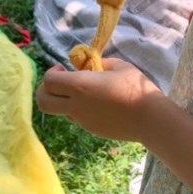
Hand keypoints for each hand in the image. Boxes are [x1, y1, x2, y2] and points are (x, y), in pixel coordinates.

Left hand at [36, 58, 161, 140]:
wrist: (149, 119)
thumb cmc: (135, 88)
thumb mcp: (119, 66)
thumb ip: (100, 64)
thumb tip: (91, 66)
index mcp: (80, 86)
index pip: (49, 81)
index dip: (51, 72)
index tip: (63, 68)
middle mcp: (76, 106)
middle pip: (43, 102)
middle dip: (44, 90)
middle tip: (58, 82)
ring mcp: (82, 120)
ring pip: (59, 111)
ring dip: (63, 100)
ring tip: (84, 92)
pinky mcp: (91, 129)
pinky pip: (76, 118)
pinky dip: (79, 109)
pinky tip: (99, 103)